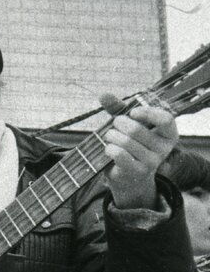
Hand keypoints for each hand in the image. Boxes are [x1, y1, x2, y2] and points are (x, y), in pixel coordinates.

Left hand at [100, 93, 177, 209]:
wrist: (128, 177)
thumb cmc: (129, 145)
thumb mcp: (127, 125)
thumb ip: (117, 109)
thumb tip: (103, 94)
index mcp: (168, 134)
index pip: (166, 119)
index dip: (148, 113)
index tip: (132, 112)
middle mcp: (164, 149)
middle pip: (137, 129)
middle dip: (119, 123)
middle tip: (114, 125)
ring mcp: (152, 162)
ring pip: (125, 141)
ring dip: (111, 136)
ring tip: (109, 137)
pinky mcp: (137, 172)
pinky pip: (119, 154)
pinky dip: (109, 148)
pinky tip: (108, 149)